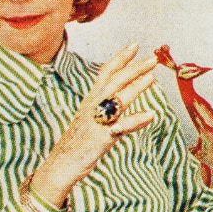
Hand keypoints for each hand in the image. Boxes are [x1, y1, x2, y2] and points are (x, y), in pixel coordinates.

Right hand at [31, 44, 157, 206]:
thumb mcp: (92, 118)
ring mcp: (96, 122)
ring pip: (117, 100)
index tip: (134, 45)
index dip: (120, 58)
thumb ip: (106, 105)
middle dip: (133, 68)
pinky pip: (120, 128)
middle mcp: (93, 107)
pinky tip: (150, 115)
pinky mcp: (100, 138)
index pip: (106, 73)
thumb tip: (122, 94)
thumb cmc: (78, 142)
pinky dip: (135, 120)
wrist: (60, 166)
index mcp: (91, 100)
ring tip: (152, 77)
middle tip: (152, 59)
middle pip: (114, 82)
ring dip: (135, 87)